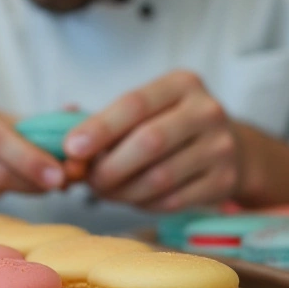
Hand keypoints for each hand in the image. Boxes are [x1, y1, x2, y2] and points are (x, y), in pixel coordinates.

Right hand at [0, 93, 66, 204]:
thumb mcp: (3, 121)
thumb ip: (40, 122)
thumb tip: (76, 113)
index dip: (29, 157)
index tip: (60, 172)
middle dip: (31, 177)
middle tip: (60, 184)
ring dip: (24, 188)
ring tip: (45, 185)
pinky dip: (8, 196)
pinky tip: (20, 189)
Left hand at [65, 71, 240, 211]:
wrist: (227, 147)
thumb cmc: (167, 125)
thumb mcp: (145, 110)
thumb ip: (103, 121)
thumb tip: (61, 140)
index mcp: (182, 84)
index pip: (135, 104)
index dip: (100, 128)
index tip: (72, 148)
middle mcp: (206, 111)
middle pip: (149, 142)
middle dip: (110, 166)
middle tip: (87, 180)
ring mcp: (220, 147)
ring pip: (160, 177)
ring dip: (122, 190)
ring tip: (104, 191)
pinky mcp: (224, 181)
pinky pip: (173, 200)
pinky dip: (144, 203)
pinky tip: (132, 198)